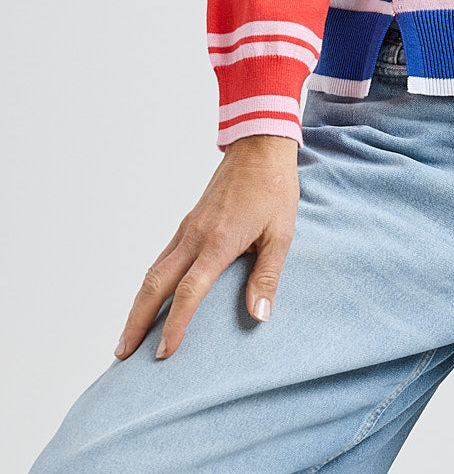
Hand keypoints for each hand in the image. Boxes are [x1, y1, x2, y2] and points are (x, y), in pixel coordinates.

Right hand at [114, 133, 299, 360]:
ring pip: (153, 271)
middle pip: (155, 285)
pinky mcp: (189, 222)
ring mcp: (189, 228)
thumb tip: (259, 316)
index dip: (175, 325)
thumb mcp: (281, 233)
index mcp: (219, 241)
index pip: (189, 291)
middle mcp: (196, 236)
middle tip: (122, 354)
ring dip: (138, 304)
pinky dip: (150, 282)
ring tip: (128, 335)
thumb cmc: (274, 188)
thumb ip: (267, 276)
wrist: (260, 147)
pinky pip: (163, 256)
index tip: (163, 353)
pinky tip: (149, 297)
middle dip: (137, 321)